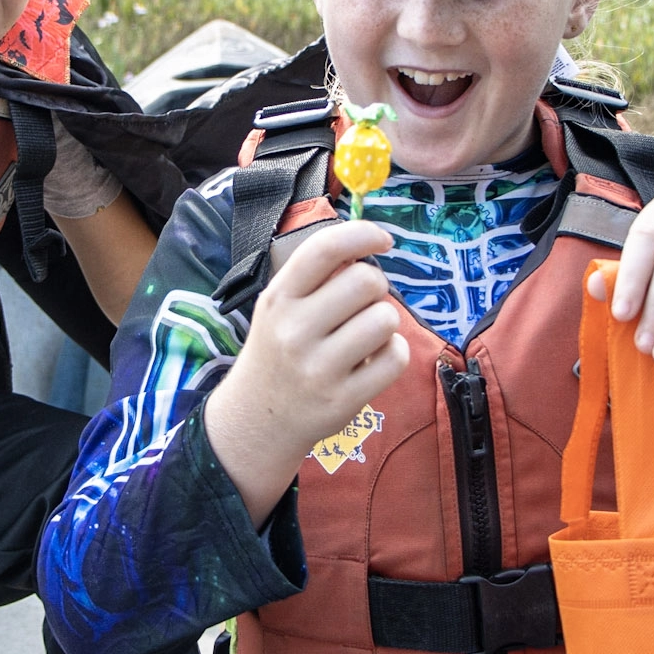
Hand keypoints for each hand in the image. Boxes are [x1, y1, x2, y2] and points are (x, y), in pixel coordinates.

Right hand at [206, 220, 408, 523]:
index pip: (325, 249)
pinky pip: (395, 358)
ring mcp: (318, 368)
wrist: (257, 420)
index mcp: (279, 299)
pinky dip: (394, 353)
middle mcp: (294, 331)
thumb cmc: (277, 351)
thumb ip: (314, 277)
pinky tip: (375, 358)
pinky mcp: (343, 399)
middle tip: (363, 304)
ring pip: (385, 319)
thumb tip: (367, 245)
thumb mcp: (278, 307)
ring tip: (364, 334)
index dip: (363, 234)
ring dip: (384, 322)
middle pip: (366, 281)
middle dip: (376, 287)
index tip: (384, 239)